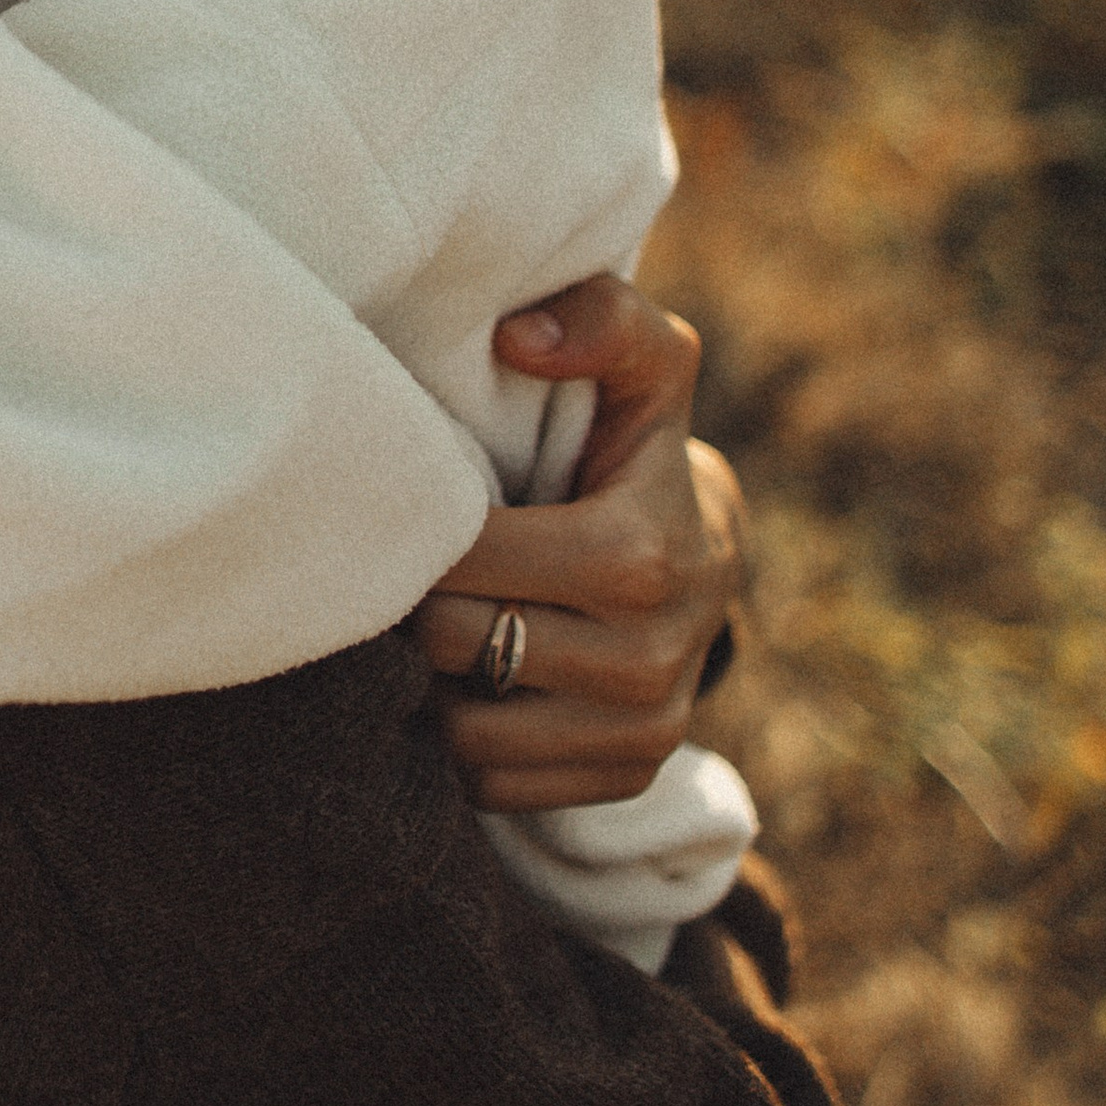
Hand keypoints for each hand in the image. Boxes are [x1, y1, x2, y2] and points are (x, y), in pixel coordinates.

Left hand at [414, 277, 747, 814]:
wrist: (706, 554)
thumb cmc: (638, 448)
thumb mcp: (646, 367)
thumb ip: (601, 320)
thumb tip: (518, 336)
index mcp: (641, 556)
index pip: (464, 563)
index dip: (416, 534)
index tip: (398, 508)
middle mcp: (649, 660)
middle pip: (451, 646)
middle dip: (417, 607)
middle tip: (403, 569)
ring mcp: (639, 733)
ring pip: (461, 733)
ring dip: (431, 684)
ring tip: (436, 623)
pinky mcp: (621, 781)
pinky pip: (490, 785)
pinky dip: (465, 741)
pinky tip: (472, 681)